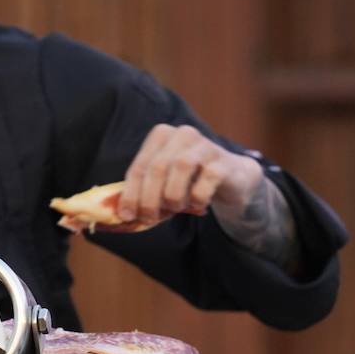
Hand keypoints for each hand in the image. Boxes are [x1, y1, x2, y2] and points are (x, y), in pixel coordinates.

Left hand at [117, 123, 262, 226]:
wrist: (231, 178)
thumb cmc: (189, 181)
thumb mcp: (163, 183)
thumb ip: (143, 192)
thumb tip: (123, 215)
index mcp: (161, 135)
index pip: (139, 167)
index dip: (130, 194)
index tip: (127, 216)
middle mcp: (182, 134)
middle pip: (157, 168)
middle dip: (149, 199)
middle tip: (148, 219)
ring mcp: (205, 145)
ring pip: (181, 167)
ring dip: (173, 196)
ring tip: (175, 208)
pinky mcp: (224, 161)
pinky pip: (207, 180)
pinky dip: (197, 198)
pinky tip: (198, 205)